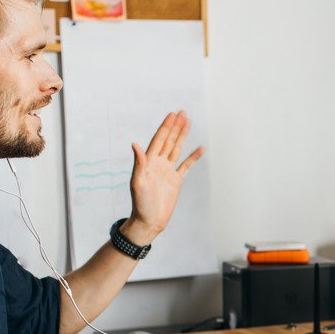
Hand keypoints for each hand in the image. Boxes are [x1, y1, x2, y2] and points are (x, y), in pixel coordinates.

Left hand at [121, 111, 203, 244]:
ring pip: (177, 149)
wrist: (149, 221)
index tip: (172, 115)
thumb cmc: (140, 204)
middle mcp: (159, 163)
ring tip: (188, 122)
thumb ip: (139, 163)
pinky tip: (200, 148)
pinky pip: (186, 165)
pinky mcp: (176, 180)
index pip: (159, 140)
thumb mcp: (138, 183)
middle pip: (169, 140)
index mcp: (149, 162)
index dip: (165, 127)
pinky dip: (193, 157)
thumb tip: (135, 144)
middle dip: (175, 126)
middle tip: (182, 112)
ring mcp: (168, 171)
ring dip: (182, 136)